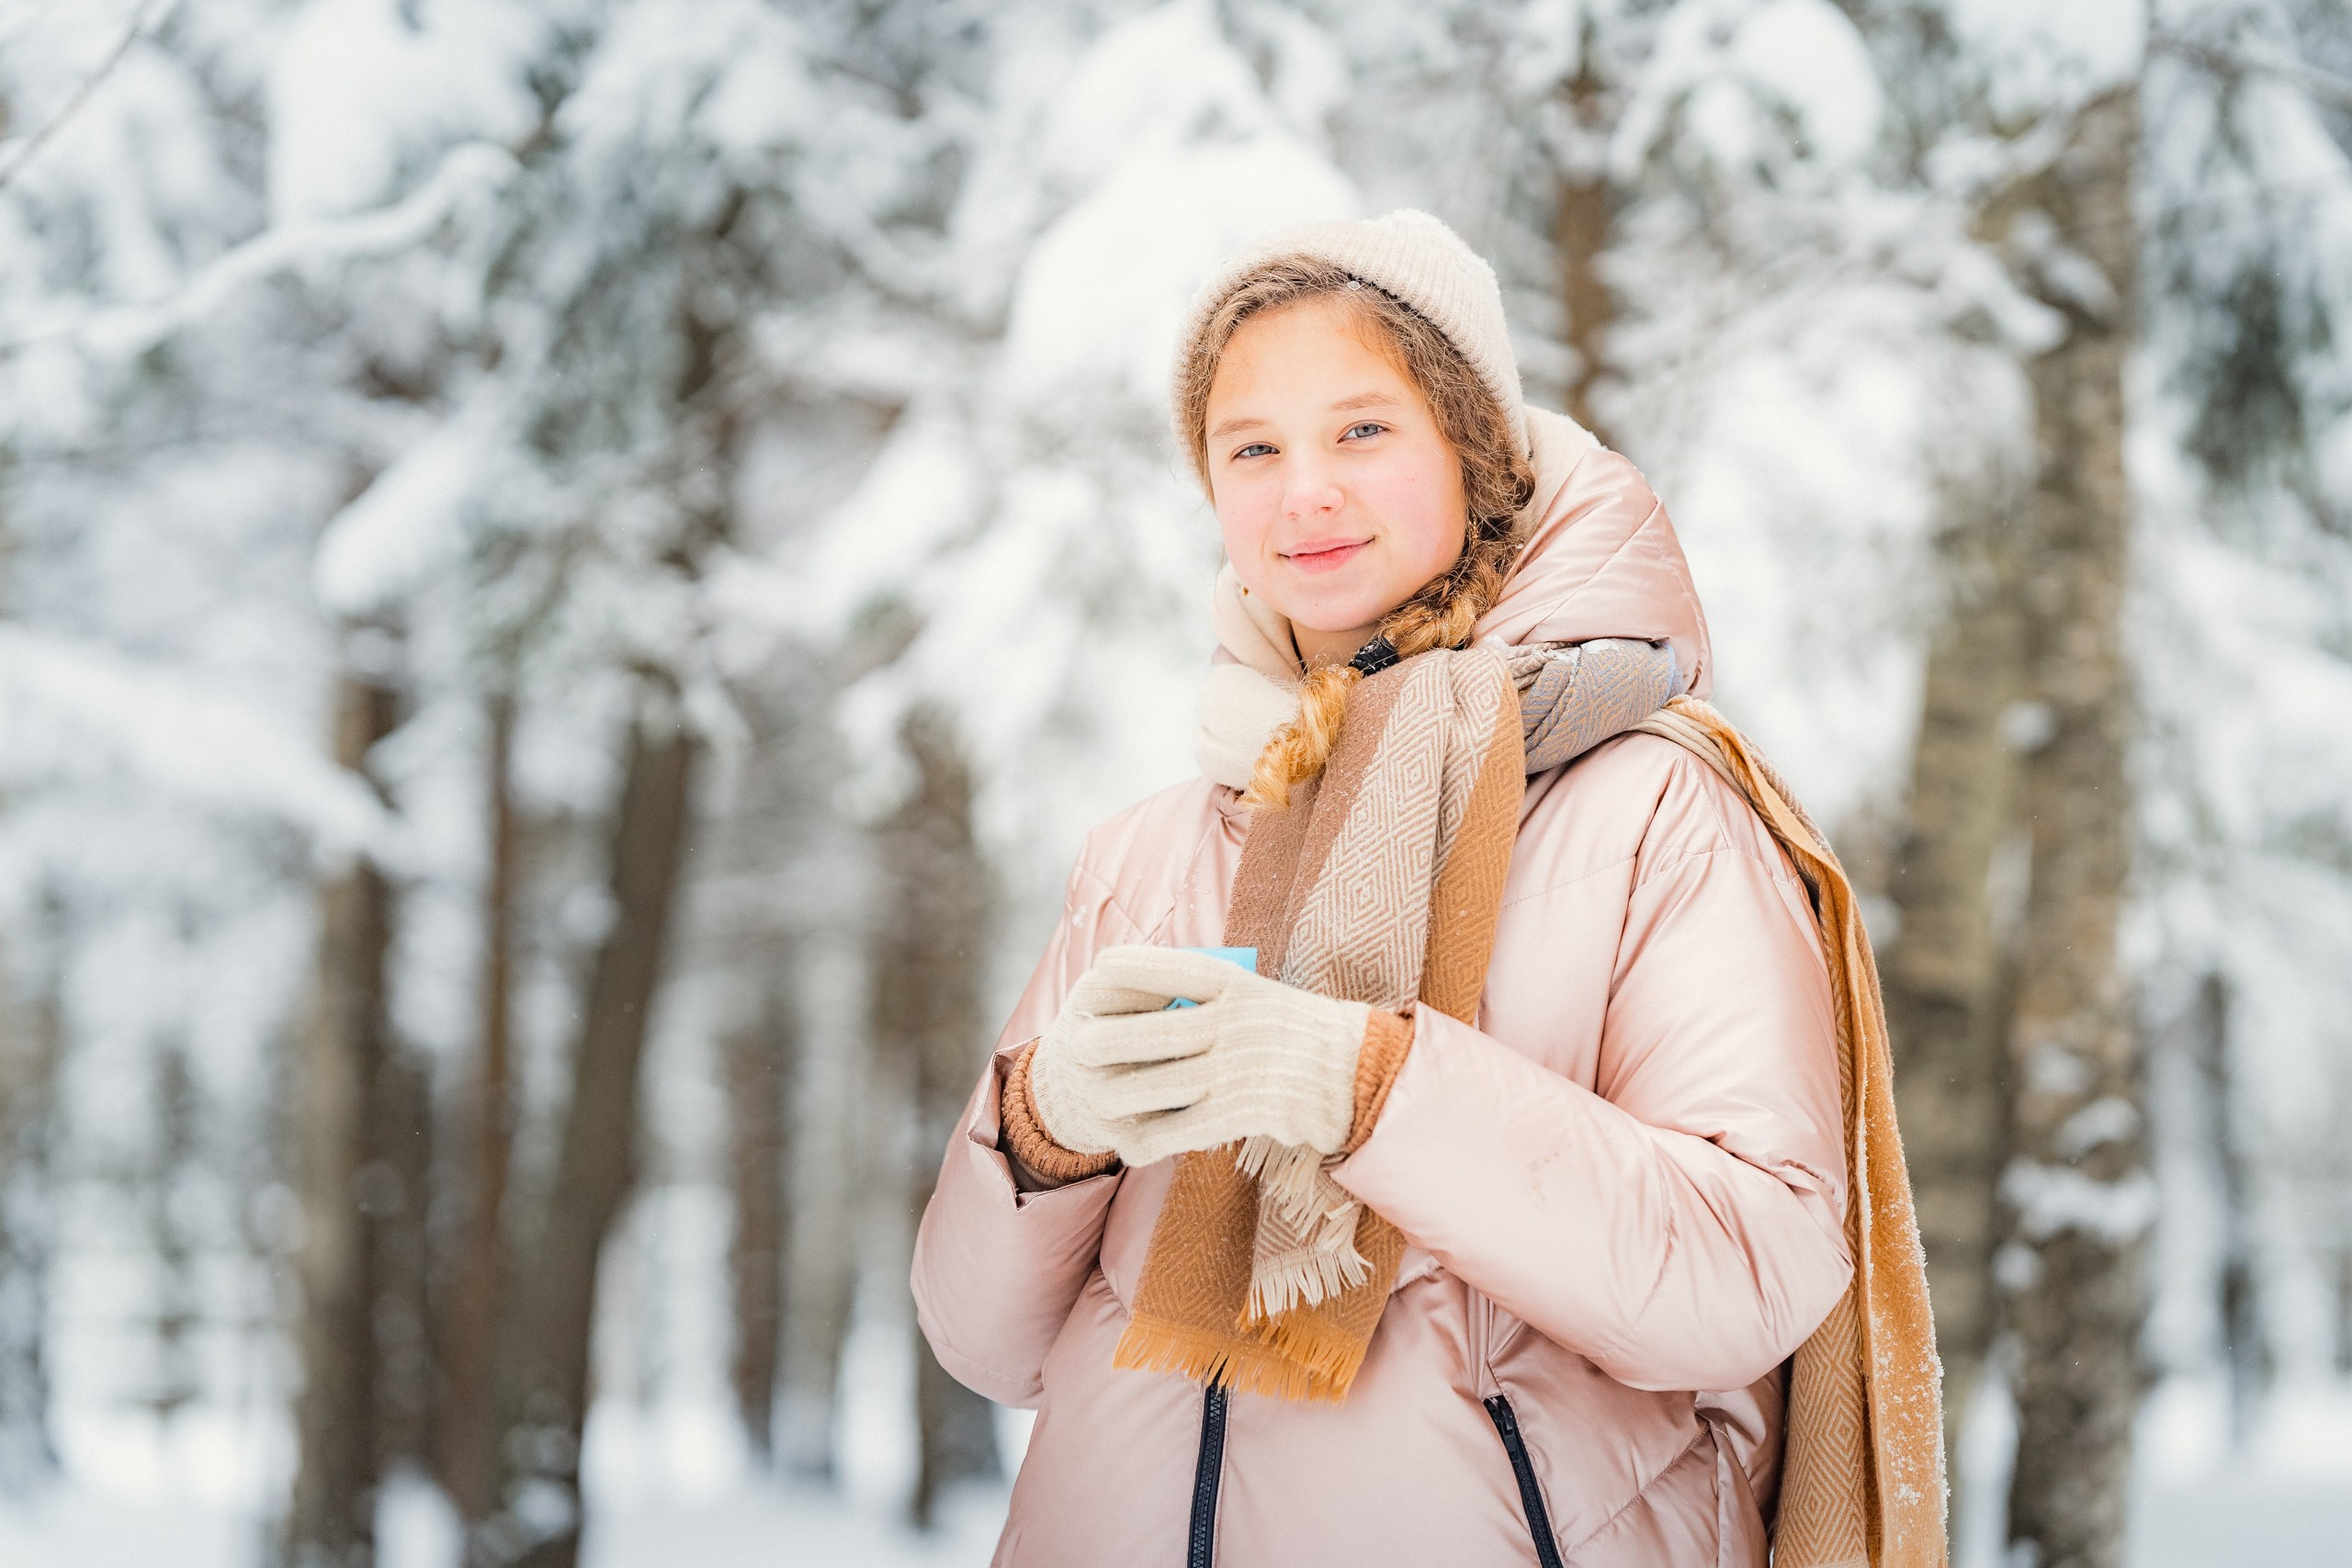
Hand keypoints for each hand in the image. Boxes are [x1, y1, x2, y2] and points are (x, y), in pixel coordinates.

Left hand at [1027, 946, 1369, 1166]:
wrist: (1359, 1074)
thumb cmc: (1300, 1033)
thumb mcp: (1259, 995)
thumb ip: (1210, 995)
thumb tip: (1149, 999)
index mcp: (1233, 983)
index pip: (1159, 968)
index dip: (1117, 975)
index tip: (1094, 979)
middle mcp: (1231, 1022)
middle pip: (1142, 1031)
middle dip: (1101, 1043)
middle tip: (1078, 1049)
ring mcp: (1235, 1069)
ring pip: (1151, 1086)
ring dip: (1115, 1098)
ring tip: (1096, 1102)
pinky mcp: (1240, 1113)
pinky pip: (1176, 1130)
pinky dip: (1146, 1141)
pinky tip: (1131, 1145)